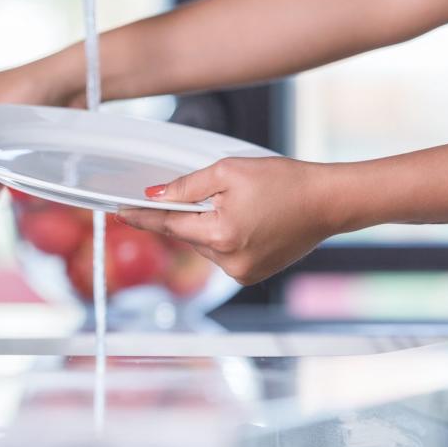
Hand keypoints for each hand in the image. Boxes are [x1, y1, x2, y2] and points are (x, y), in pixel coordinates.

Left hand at [116, 157, 347, 285]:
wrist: (328, 202)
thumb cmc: (284, 181)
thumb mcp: (229, 172)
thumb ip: (187, 186)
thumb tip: (155, 196)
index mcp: (221, 234)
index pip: (169, 226)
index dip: (142, 218)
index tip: (119, 212)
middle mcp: (228, 261)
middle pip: (188, 236)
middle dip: (191, 215)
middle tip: (217, 193)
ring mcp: (242, 272)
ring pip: (206, 246)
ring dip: (210, 226)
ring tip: (245, 205)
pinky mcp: (253, 275)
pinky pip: (224, 254)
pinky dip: (226, 237)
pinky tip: (249, 221)